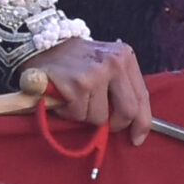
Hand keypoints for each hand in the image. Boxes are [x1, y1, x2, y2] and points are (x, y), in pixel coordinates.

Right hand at [21, 36, 151, 145]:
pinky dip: (69, 112)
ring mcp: (96, 74)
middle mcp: (114, 63)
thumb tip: (133, 122)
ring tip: (74, 99)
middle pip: (128, 111)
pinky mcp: (78, 85)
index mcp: (125, 57)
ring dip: (85, 115)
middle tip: (101, 123)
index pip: (141, 96)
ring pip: (100, 117)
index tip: (137, 138)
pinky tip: (63, 98)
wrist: (41, 45)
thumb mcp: (104, 63)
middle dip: (114, 125)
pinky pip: (79, 115)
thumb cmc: (74, 60)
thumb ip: (120, 86)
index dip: (142, 122)